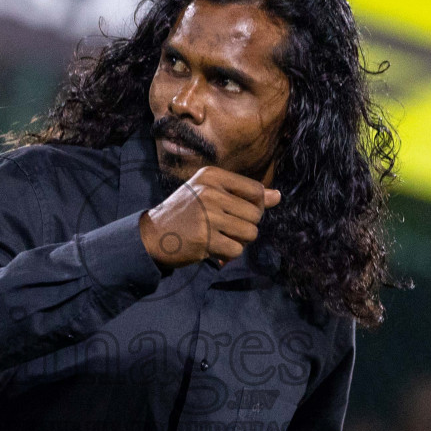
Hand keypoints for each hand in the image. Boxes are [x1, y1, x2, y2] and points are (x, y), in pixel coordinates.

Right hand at [139, 166, 279, 268]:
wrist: (152, 235)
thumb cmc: (185, 213)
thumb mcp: (210, 194)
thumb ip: (244, 194)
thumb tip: (278, 196)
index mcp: (212, 176)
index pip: (256, 190)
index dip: (255, 206)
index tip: (238, 213)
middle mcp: (210, 192)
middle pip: (255, 214)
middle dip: (246, 227)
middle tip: (226, 229)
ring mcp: (207, 215)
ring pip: (250, 233)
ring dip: (239, 241)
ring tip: (220, 238)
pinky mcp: (204, 238)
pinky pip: (236, 250)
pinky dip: (228, 255)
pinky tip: (214, 250)